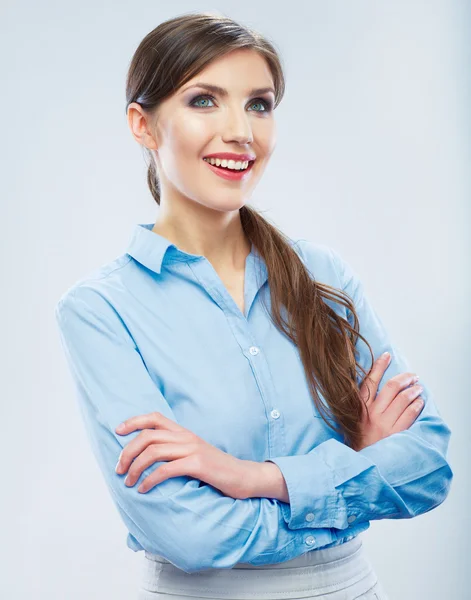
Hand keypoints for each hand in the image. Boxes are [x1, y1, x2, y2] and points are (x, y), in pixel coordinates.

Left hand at [114, 411, 256, 498]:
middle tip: (119, 470)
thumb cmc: (216, 470)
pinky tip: (144, 489)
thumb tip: (148, 458)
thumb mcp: (194, 454)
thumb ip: (175, 451)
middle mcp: (186, 436)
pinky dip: (150, 479)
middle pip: (147, 435)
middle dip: (127, 452)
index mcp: (184, 432)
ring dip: (135, 468)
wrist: (244, 477)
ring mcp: (192, 449)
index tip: (117, 431)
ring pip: (153, 451)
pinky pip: (166, 469)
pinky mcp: (198, 464)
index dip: (133, 421)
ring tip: (128, 482)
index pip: (154, 417)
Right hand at [355, 352, 424, 450]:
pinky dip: (417, 406)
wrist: (360, 462)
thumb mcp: (352, 418)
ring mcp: (384, 424)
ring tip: (418, 387)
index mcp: (359, 407)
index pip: (370, 381)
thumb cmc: (357, 439)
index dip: (379, 366)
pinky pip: (410, 415)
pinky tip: (419, 402)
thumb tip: (373, 385)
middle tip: (412, 375)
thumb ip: (360, 403)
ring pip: (403, 399)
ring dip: (414, 390)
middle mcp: (371, 413)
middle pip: (392, 387)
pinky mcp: (395, 434)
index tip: (387, 355)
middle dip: (405, 378)